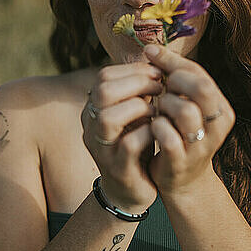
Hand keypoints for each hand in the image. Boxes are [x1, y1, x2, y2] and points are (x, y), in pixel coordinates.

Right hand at [81, 61, 162, 213]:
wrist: (130, 191)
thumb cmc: (135, 146)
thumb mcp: (133, 115)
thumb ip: (136, 92)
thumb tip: (154, 60)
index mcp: (92, 110)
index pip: (104, 77)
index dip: (133, 70)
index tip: (158, 74)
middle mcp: (90, 127)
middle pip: (102, 91)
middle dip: (137, 84)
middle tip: (160, 89)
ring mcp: (101, 149)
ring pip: (108, 117)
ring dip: (139, 107)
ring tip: (157, 111)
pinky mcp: (117, 169)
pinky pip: (129, 144)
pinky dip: (148, 133)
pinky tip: (159, 131)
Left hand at [144, 44, 235, 195]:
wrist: (180, 181)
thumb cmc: (177, 135)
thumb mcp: (183, 105)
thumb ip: (173, 79)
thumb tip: (150, 49)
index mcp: (221, 108)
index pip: (200, 74)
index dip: (172, 61)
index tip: (150, 55)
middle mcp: (218, 126)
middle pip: (201, 88)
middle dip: (173, 82)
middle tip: (157, 87)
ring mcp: (201, 145)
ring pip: (186, 111)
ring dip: (164, 105)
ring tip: (156, 109)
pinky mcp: (181, 162)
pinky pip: (168, 137)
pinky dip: (155, 127)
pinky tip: (150, 126)